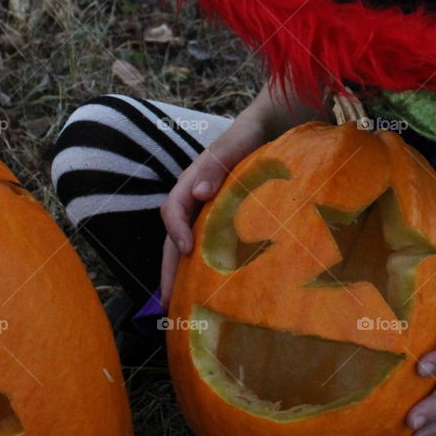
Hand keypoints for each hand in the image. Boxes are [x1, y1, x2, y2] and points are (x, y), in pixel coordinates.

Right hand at [159, 111, 268, 307]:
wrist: (270, 129)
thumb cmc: (248, 136)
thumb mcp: (231, 147)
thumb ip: (215, 166)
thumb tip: (199, 194)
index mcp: (191, 183)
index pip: (173, 209)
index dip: (176, 230)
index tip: (187, 250)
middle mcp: (195, 200)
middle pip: (173, 238)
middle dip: (168, 269)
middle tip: (166, 304)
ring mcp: (208, 211)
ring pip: (187, 245)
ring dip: (181, 274)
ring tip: (180, 306)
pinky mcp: (223, 219)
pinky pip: (208, 245)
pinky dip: (203, 267)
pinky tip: (209, 288)